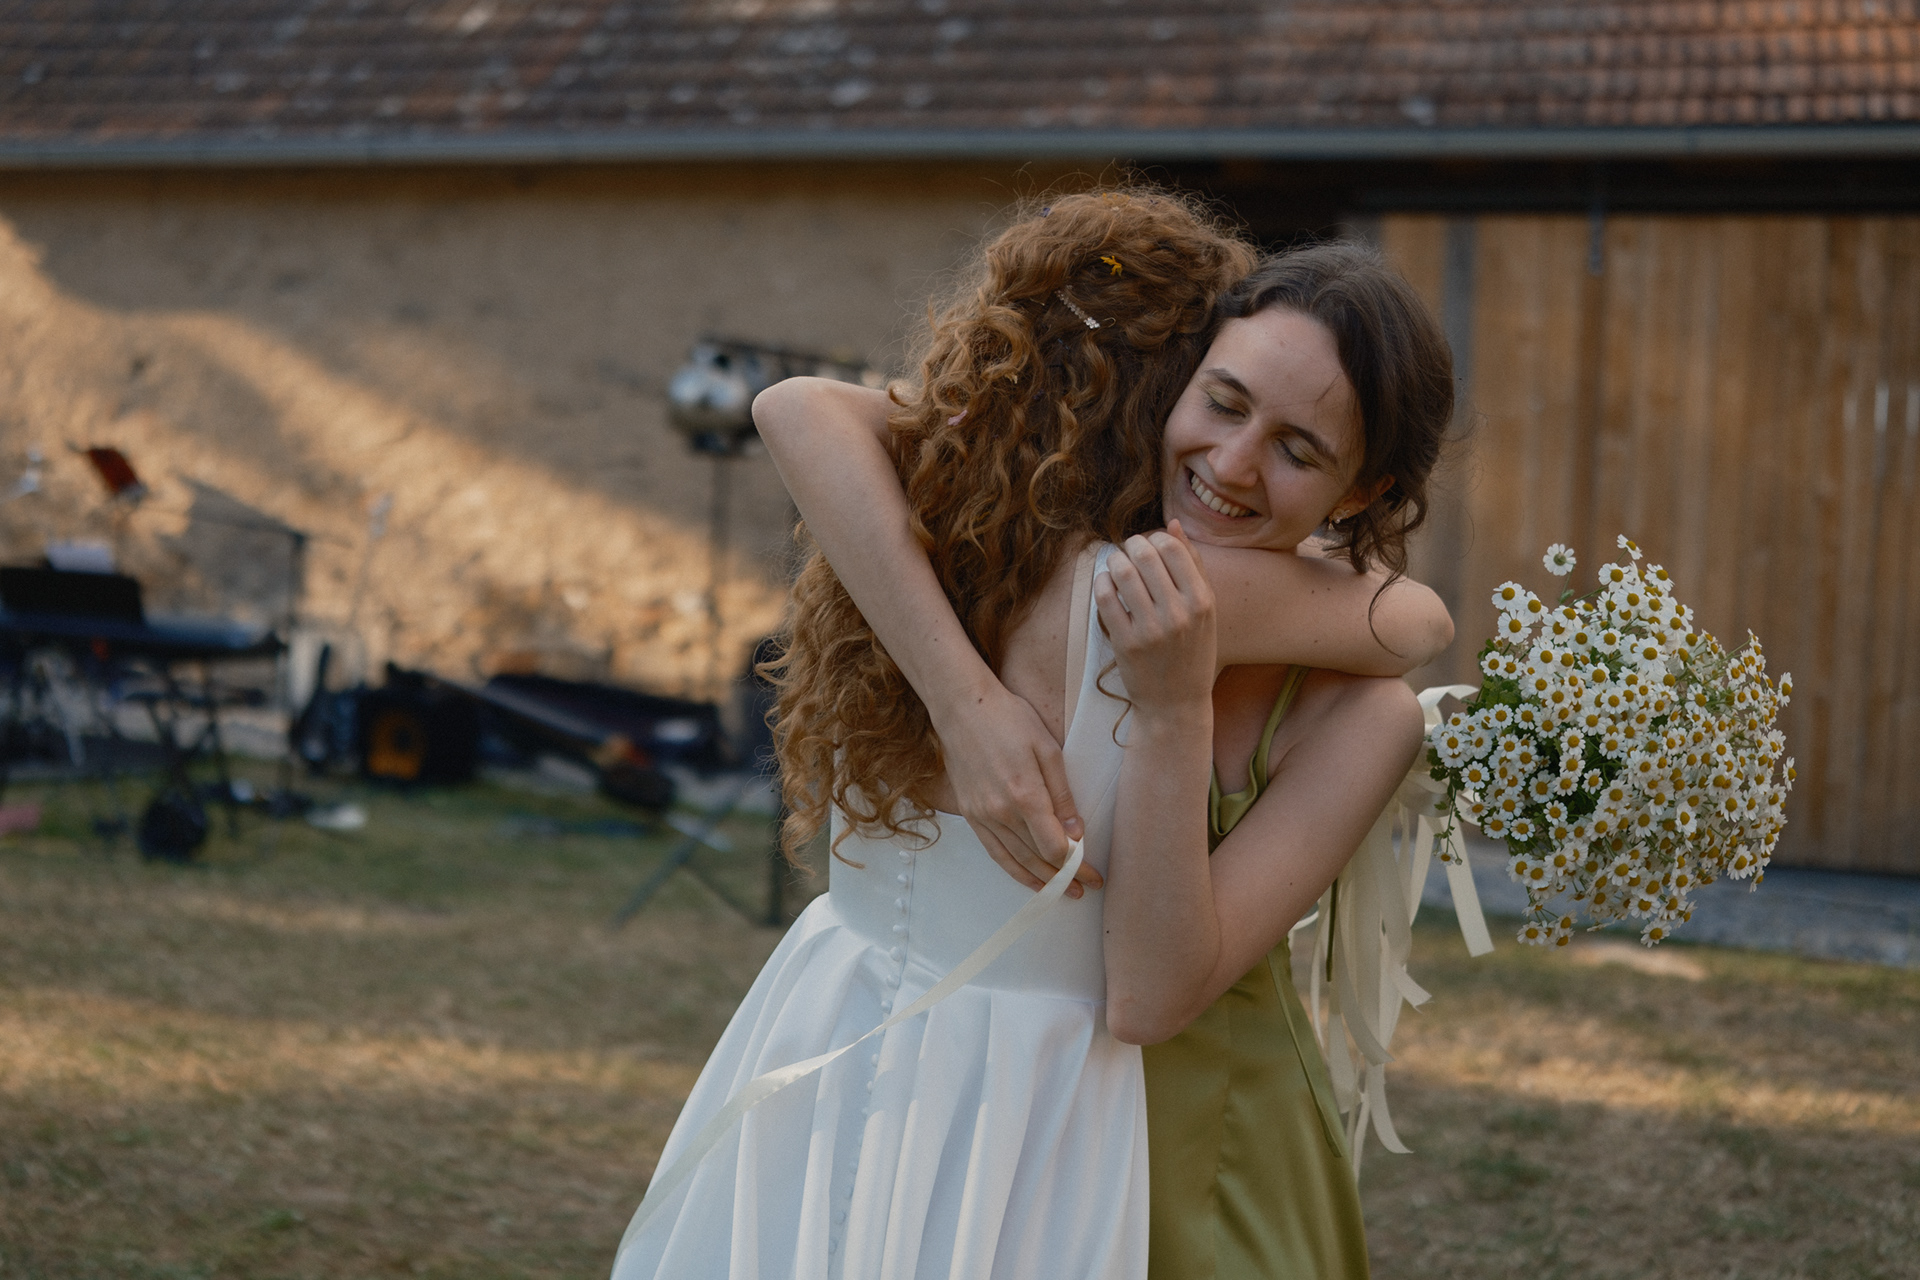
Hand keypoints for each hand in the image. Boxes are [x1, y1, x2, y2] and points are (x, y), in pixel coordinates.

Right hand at [930, 679, 1097, 897]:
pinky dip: (1013, 870)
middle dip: (1065, 878)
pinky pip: (994, 852)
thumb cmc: (1009, 719)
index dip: (1078, 866)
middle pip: (1038, 858)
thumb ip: (1062, 795)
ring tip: (1062, 893)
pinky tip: (1029, 879)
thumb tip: (1076, 833)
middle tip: (1086, 888)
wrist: (962, 707)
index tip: (1094, 873)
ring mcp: (982, 815)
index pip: (1055, 847)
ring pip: (1015, 860)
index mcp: (1025, 795)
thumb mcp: (1048, 749)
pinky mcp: (970, 814)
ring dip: (1041, 881)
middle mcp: (1001, 812)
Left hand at [1095, 521, 1217, 716]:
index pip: (1172, 547)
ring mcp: (1151, 630)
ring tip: (1117, 565)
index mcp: (1202, 601)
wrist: (1177, 704)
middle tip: (1129, 551)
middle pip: (1145, 554)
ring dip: (1115, 560)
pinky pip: (1105, 597)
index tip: (1150, 545)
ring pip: (1122, 571)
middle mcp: (1179, 613)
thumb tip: (1173, 525)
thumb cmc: (1192, 651)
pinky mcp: (1126, 643)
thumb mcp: (1205, 610)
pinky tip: (1107, 584)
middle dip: (1132, 545)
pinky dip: (1102, 582)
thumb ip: (1193, 566)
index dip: (1156, 538)